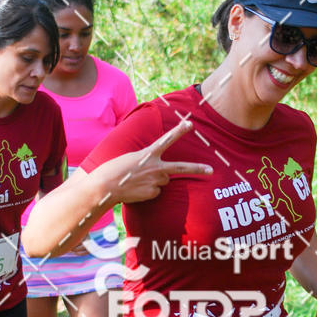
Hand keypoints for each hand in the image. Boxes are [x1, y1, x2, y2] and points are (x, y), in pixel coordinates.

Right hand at [94, 119, 212, 204]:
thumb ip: (149, 162)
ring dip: (156, 181)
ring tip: (138, 180)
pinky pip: (155, 192)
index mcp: (149, 154)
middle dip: (197, 169)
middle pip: (180, 168)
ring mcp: (155, 181)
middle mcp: (155, 167)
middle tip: (211, 170)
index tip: (190, 124)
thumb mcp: (132, 158)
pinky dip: (148, 191)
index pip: (167, 140)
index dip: (179, 131)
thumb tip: (163, 177)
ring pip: (163, 181)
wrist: (106, 186)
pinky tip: (137, 190)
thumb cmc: (115, 170)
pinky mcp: (152, 193)